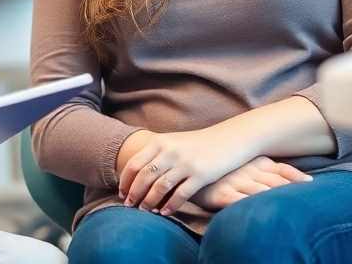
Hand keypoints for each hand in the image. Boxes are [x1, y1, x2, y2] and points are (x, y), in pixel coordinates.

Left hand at [118, 130, 251, 214]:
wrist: (230, 138)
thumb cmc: (198, 143)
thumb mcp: (174, 141)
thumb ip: (157, 153)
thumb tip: (136, 172)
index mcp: (161, 142)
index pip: (135, 163)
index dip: (125, 181)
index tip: (122, 193)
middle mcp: (171, 152)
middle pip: (144, 177)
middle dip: (134, 194)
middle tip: (129, 206)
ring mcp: (186, 163)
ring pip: (160, 187)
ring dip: (149, 201)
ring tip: (144, 211)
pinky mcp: (201, 175)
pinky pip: (181, 194)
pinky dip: (170, 205)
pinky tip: (165, 213)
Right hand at [189, 156, 310, 211]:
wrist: (189, 169)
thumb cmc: (223, 169)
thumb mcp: (245, 163)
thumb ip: (265, 169)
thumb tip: (290, 177)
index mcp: (254, 161)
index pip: (281, 168)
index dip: (295, 176)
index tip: (310, 182)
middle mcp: (247, 170)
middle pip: (275, 182)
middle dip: (291, 190)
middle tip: (308, 198)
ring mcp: (234, 182)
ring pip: (260, 192)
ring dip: (275, 199)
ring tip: (290, 207)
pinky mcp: (222, 194)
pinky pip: (239, 201)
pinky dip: (251, 206)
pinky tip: (260, 211)